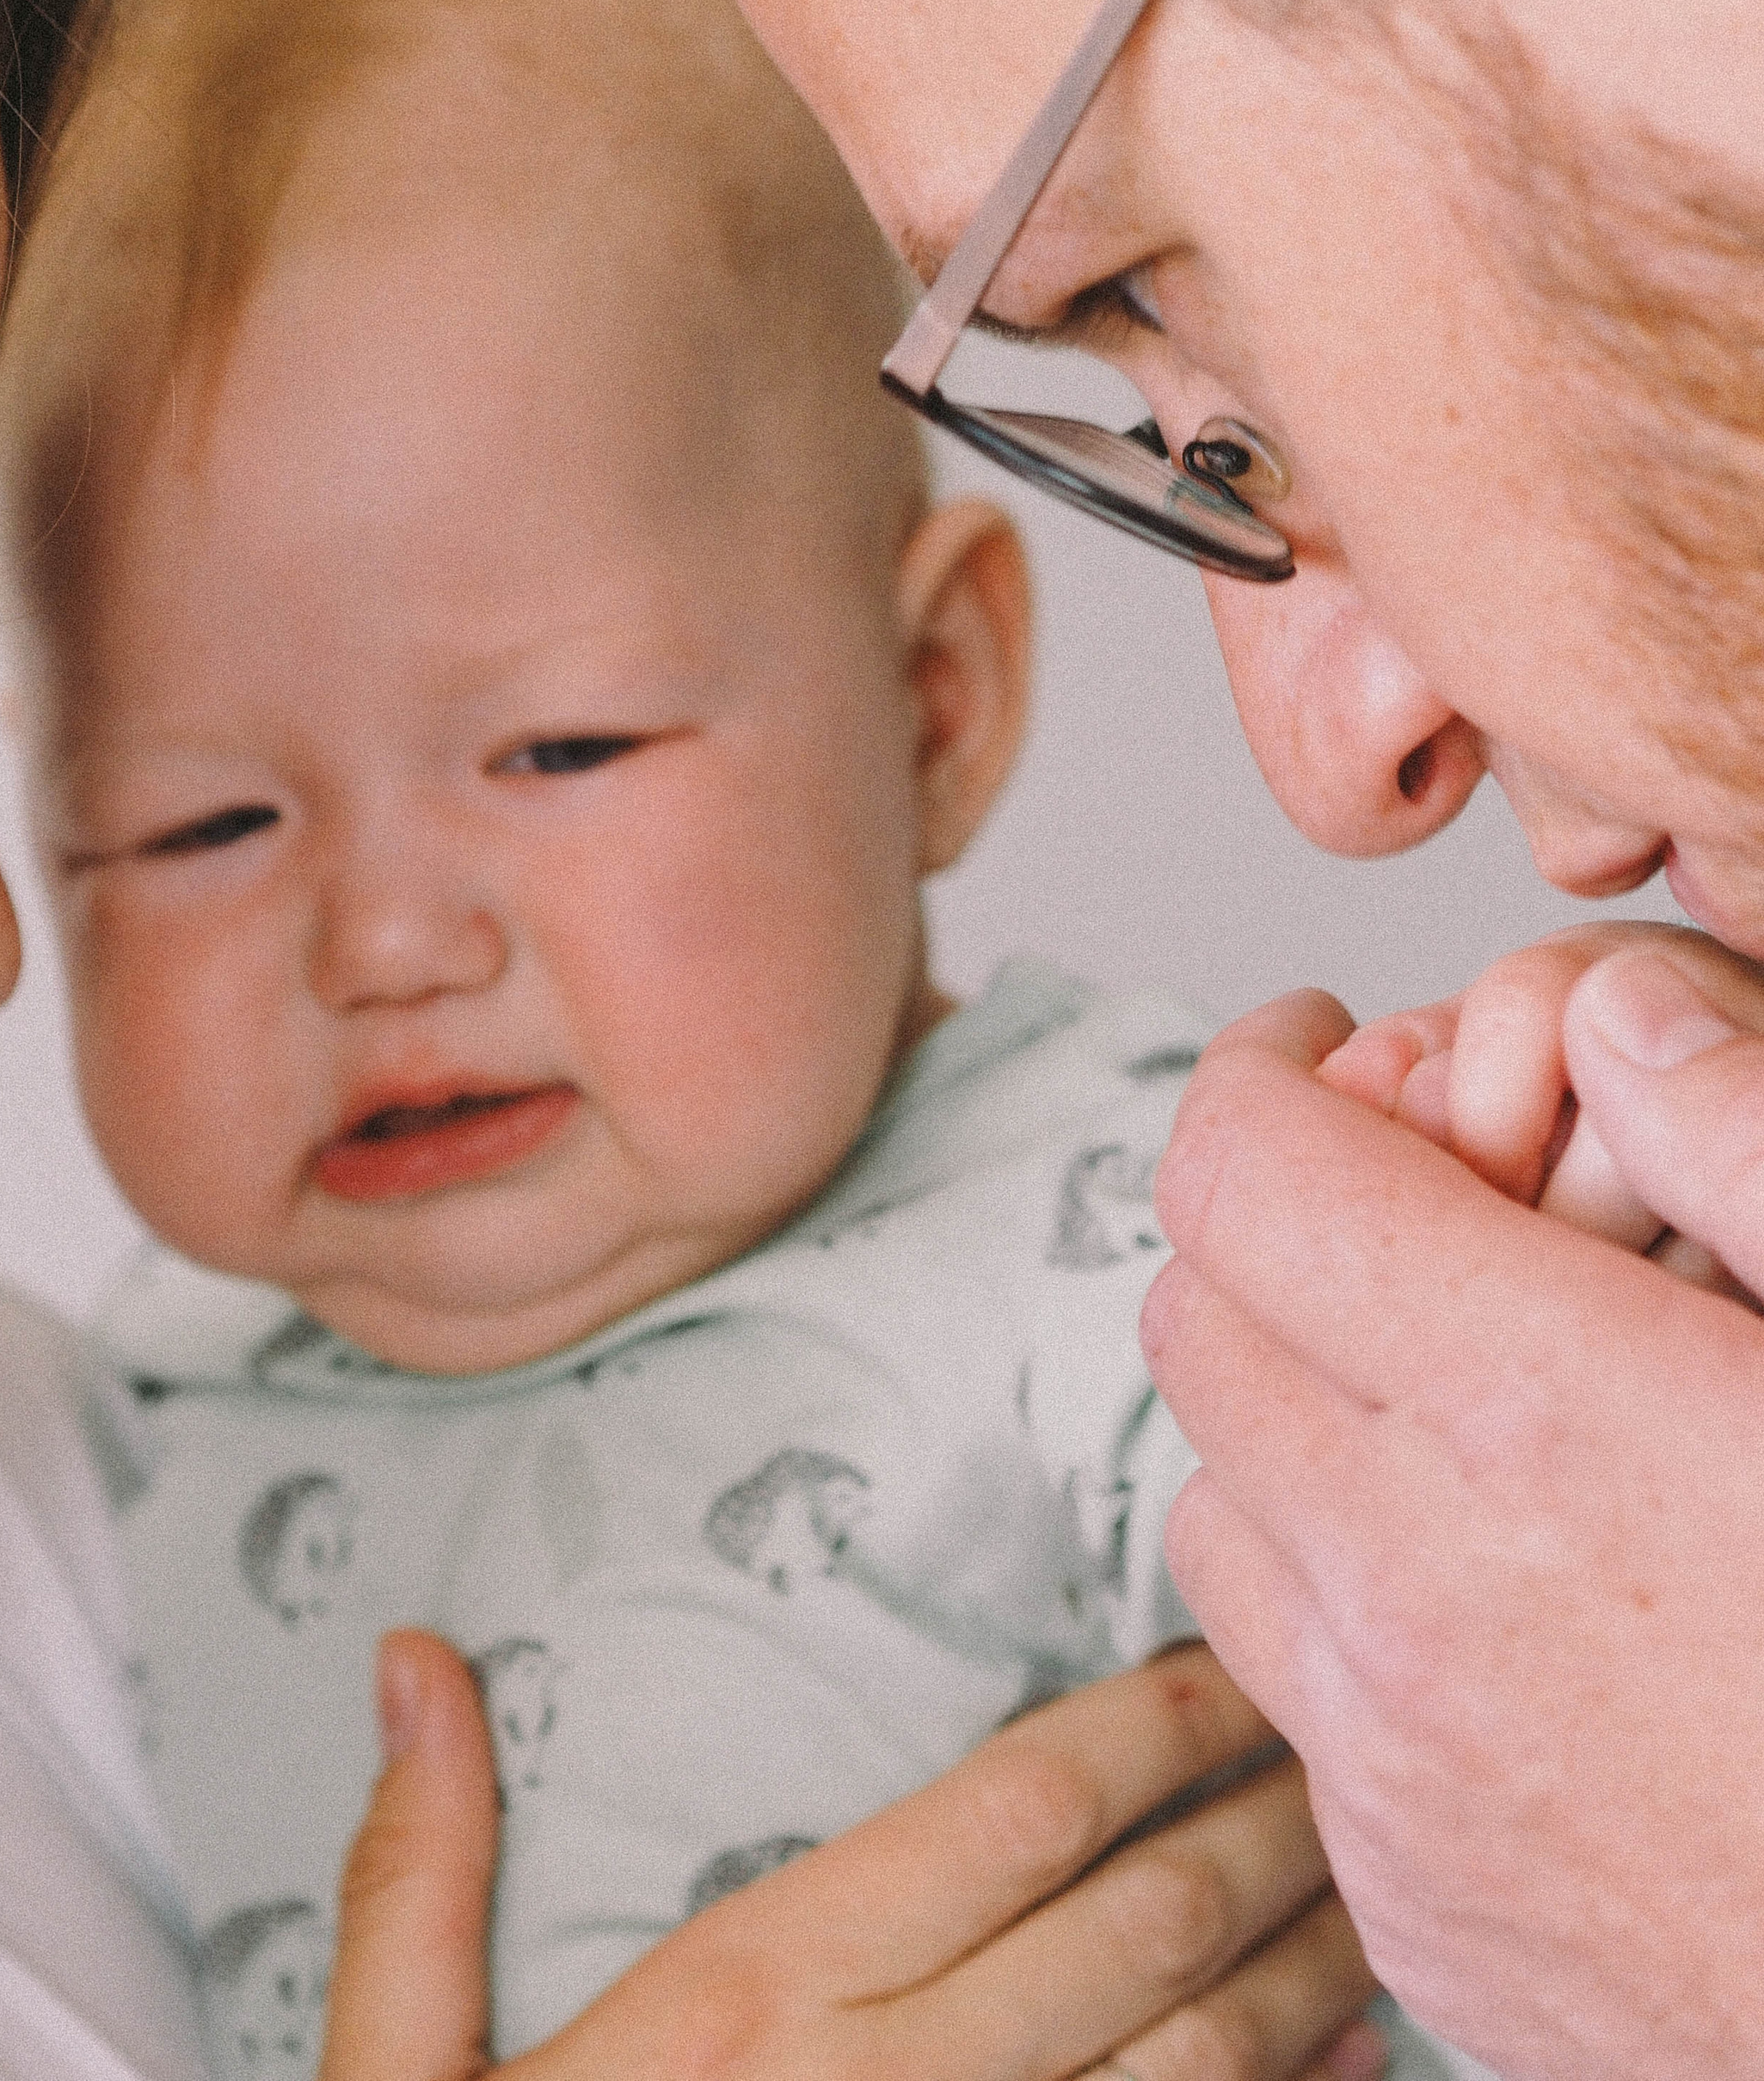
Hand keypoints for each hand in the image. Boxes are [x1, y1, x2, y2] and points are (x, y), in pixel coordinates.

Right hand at [321, 1630, 1390, 2080]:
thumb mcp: (397, 2076)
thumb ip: (420, 1865)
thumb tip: (416, 1661)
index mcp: (750, 1999)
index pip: (1007, 1815)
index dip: (1141, 1729)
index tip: (1222, 1670)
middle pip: (1137, 1922)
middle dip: (1261, 1821)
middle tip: (1342, 1745)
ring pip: (1197, 2064)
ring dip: (1305, 1964)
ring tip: (1368, 1880)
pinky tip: (1341, 2062)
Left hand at [1150, 983, 1763, 2077]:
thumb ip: (1760, 1153)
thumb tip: (1614, 1016)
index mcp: (1547, 1418)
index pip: (1243, 1174)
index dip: (1258, 1072)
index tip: (1312, 1040)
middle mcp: (1415, 1589)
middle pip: (1200, 1319)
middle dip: (1274, 1229)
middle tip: (1399, 1211)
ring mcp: (1392, 1759)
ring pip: (1214, 1499)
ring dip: (1290, 1419)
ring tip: (1443, 1408)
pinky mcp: (1408, 1890)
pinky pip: (1283, 1685)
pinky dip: (1336, 1602)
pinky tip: (1491, 1602)